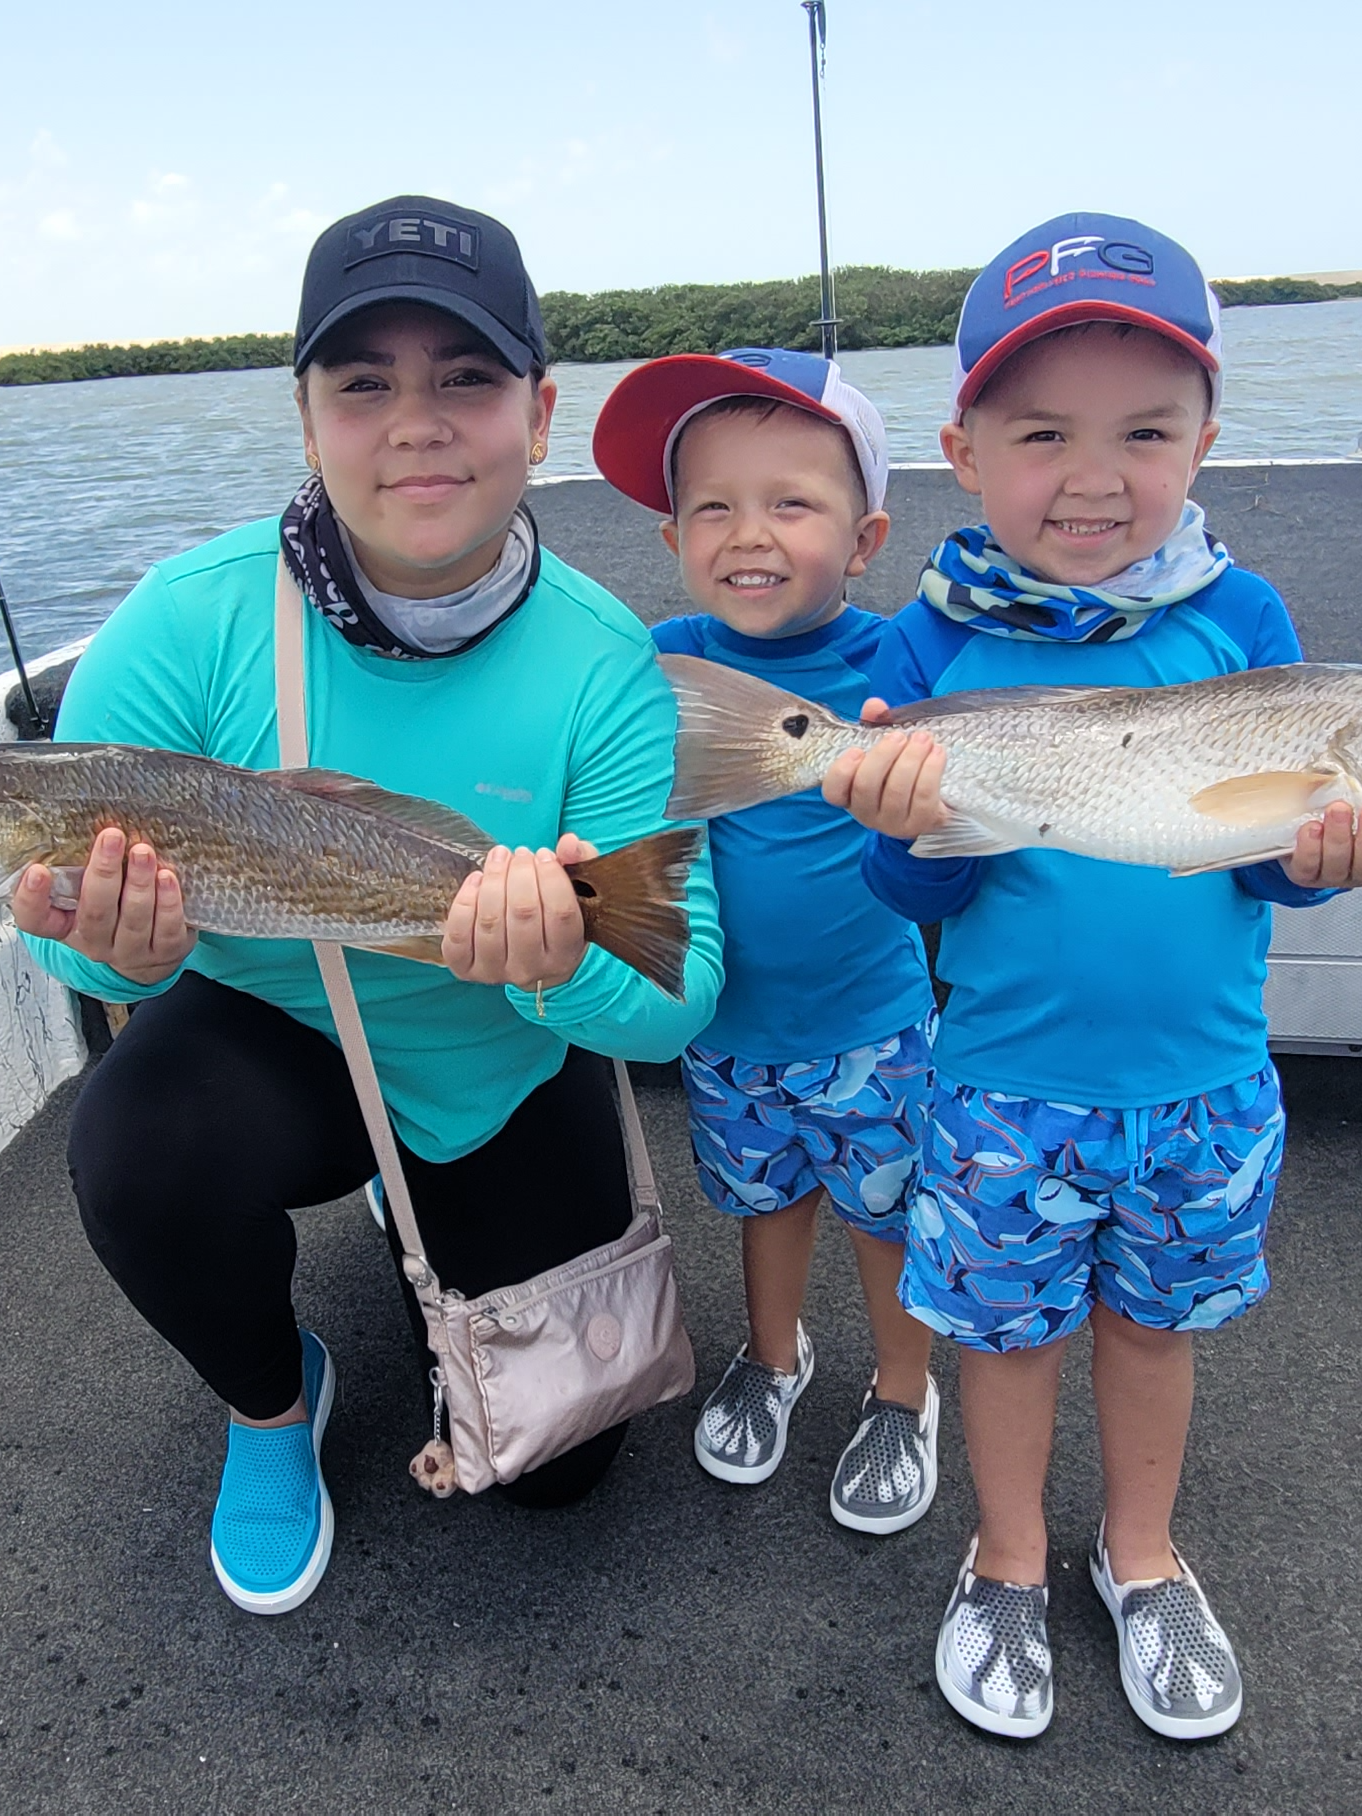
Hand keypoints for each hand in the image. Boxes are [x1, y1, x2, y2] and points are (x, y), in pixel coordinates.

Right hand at [11, 827, 195, 985]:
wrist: (149, 951)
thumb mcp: (87, 894)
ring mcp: (130, 951)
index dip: (32, 898)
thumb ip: (81, 870)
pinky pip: (166, 928)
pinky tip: (167, 877)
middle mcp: (95, 942)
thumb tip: (90, 825)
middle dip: (104, 872)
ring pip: (133, 919)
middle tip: (112, 837)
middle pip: (95, 911)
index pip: (35, 919)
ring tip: (143, 853)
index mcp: (66, 926)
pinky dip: (168, 902)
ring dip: (139, 883)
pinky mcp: (164, 951)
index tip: (37, 871)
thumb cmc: (114, 912)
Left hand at [441, 834, 598, 990]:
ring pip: (490, 921)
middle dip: (520, 873)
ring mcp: (496, 972)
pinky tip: (476, 880)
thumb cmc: (553, 921)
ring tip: (499, 858)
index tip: (544, 854)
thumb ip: (579, 862)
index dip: (551, 876)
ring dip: (493, 880)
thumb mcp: (577, 894)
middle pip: (523, 913)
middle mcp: (532, 969)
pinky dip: (464, 902)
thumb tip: (569, 843)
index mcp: (565, 954)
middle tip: (520, 853)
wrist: (531, 961)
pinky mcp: (467, 969)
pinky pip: (459, 935)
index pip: (561, 912)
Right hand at [821, 696, 949, 840]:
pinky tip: (938, 753)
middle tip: (899, 736)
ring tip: (924, 739)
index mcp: (851, 794)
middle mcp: (867, 813)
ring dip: (912, 759)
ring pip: (896, 790)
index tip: (857, 750)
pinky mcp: (920, 824)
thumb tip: (874, 706)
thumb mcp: (884, 748)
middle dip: (884, 756)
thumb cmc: (898, 771)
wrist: (934, 802)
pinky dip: (931, 771)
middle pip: (866, 785)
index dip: (842, 771)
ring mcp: (893, 822)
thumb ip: (875, 725)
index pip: (833, 790)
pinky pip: (924, 797)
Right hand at [1281, 800, 1361, 887]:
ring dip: (1360, 837)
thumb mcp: (1295, 817)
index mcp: (1303, 869)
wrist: (1330, 822)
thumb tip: (1305, 786)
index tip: (1310, 826)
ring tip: (1359, 811)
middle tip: (1338, 808)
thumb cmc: (1308, 820)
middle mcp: (1329, 874)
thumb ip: (1294, 808)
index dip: (1308, 850)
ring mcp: (1352, 871)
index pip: (1304, 868)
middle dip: (1336, 836)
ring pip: (1359, 863)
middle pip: (1334, 866)